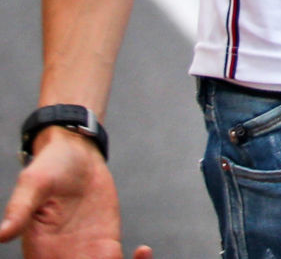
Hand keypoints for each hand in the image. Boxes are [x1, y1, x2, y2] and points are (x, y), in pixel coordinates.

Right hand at [0, 128, 152, 257]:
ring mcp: (85, 254)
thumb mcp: (34, 183)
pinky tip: (143, 250)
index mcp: (39, 252)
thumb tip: (1, 234)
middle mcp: (61, 258)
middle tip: (110, 256)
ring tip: (138, 257)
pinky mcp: (106, 244)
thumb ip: (21, 209)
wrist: (77, 154)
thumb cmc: (50, 166)